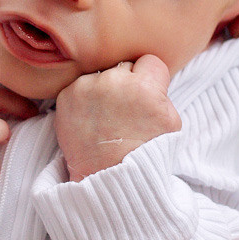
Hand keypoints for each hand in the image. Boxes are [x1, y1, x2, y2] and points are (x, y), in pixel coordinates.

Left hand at [55, 55, 180, 181]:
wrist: (108, 178)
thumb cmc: (144, 153)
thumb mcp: (172, 123)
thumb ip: (162, 93)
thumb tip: (151, 78)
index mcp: (144, 86)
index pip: (149, 61)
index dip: (150, 79)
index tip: (146, 96)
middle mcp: (113, 81)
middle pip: (124, 66)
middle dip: (127, 84)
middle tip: (127, 111)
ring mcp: (86, 87)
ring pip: (101, 76)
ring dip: (104, 90)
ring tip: (107, 118)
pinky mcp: (66, 96)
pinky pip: (80, 86)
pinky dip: (84, 99)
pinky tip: (92, 120)